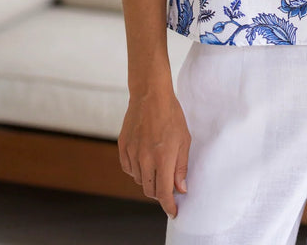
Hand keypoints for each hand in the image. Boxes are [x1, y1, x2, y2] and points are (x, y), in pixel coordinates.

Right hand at [118, 89, 190, 218]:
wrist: (150, 94)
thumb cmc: (171, 115)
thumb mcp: (184, 140)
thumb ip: (181, 167)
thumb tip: (180, 189)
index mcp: (163, 157)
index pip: (163, 192)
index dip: (169, 205)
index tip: (173, 211)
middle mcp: (145, 158)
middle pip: (149, 190)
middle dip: (159, 193)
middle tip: (168, 187)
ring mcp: (132, 152)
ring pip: (139, 180)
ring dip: (149, 179)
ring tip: (157, 165)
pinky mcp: (122, 146)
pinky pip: (128, 168)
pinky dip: (137, 170)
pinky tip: (144, 158)